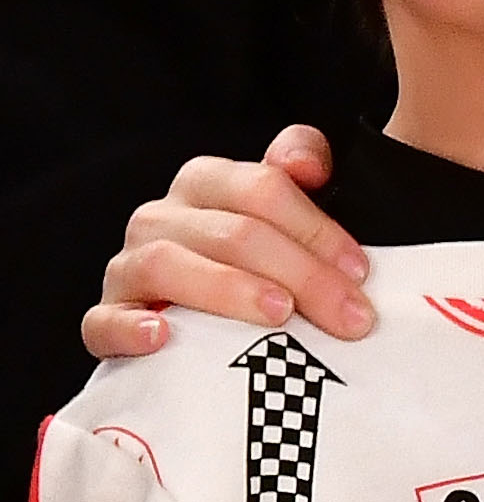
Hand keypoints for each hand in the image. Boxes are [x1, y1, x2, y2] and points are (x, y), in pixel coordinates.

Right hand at [86, 127, 373, 359]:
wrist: (197, 331)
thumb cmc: (255, 269)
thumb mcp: (284, 218)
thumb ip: (298, 172)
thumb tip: (307, 164)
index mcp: (205, 184)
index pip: (262, 188)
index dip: (317, 228)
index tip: (360, 272)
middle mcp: (161, 219)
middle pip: (231, 232)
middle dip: (301, 274)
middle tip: (350, 317)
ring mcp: (127, 269)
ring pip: (167, 265)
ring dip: (229, 290)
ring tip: (280, 316)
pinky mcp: (105, 320)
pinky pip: (104, 321)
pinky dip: (132, 327)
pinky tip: (165, 337)